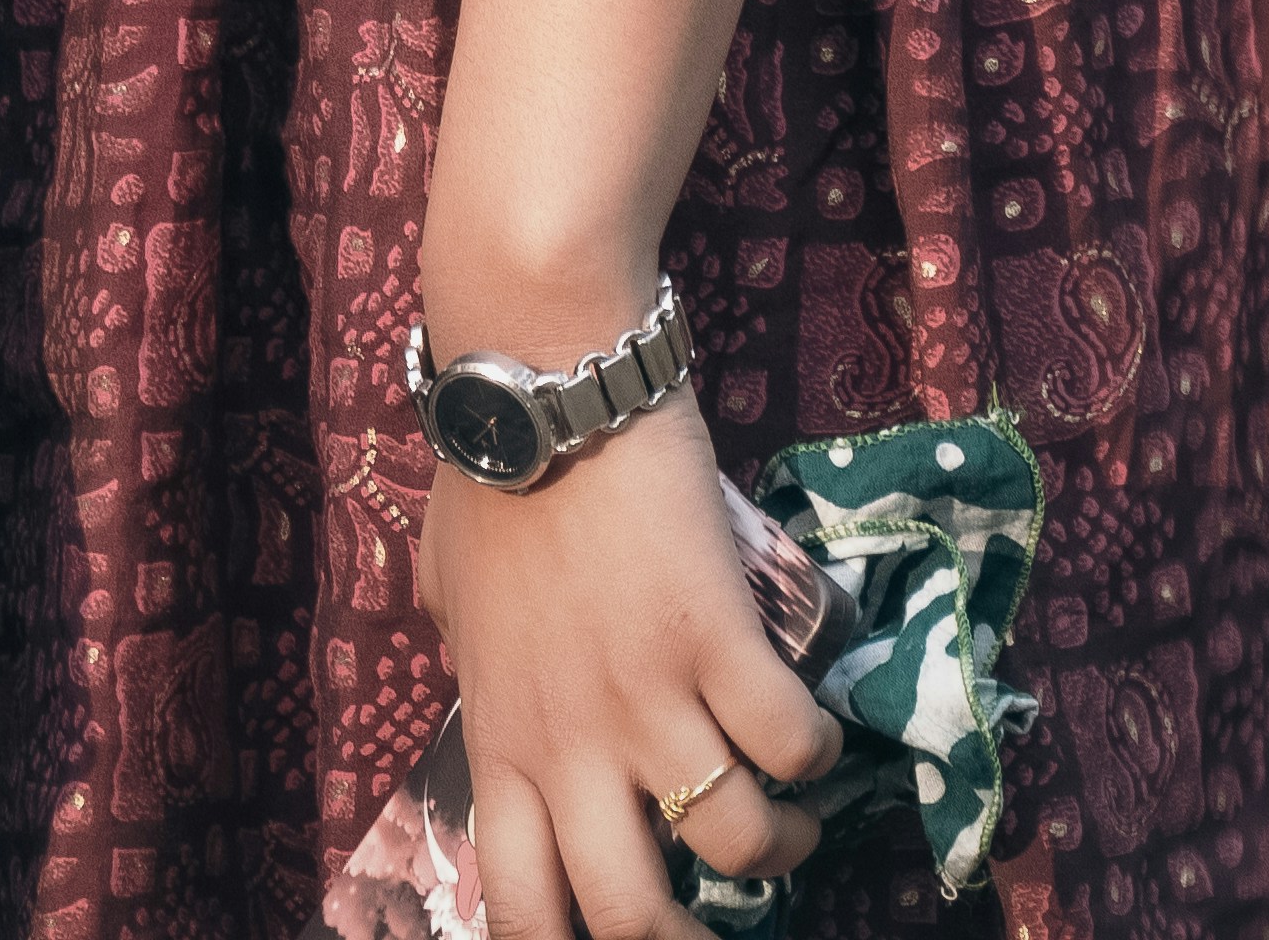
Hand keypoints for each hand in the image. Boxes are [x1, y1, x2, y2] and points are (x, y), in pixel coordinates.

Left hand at [415, 383, 841, 938]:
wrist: (545, 382)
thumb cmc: (493, 476)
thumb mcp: (451, 586)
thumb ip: (464, 642)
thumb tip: (467, 656)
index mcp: (500, 740)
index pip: (519, 905)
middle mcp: (571, 744)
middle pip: (631, 915)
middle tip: (720, 926)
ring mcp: (647, 696)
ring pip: (736, 842)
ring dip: (779, 847)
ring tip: (790, 821)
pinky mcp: (715, 640)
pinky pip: (792, 745)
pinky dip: (817, 757)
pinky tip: (815, 736)